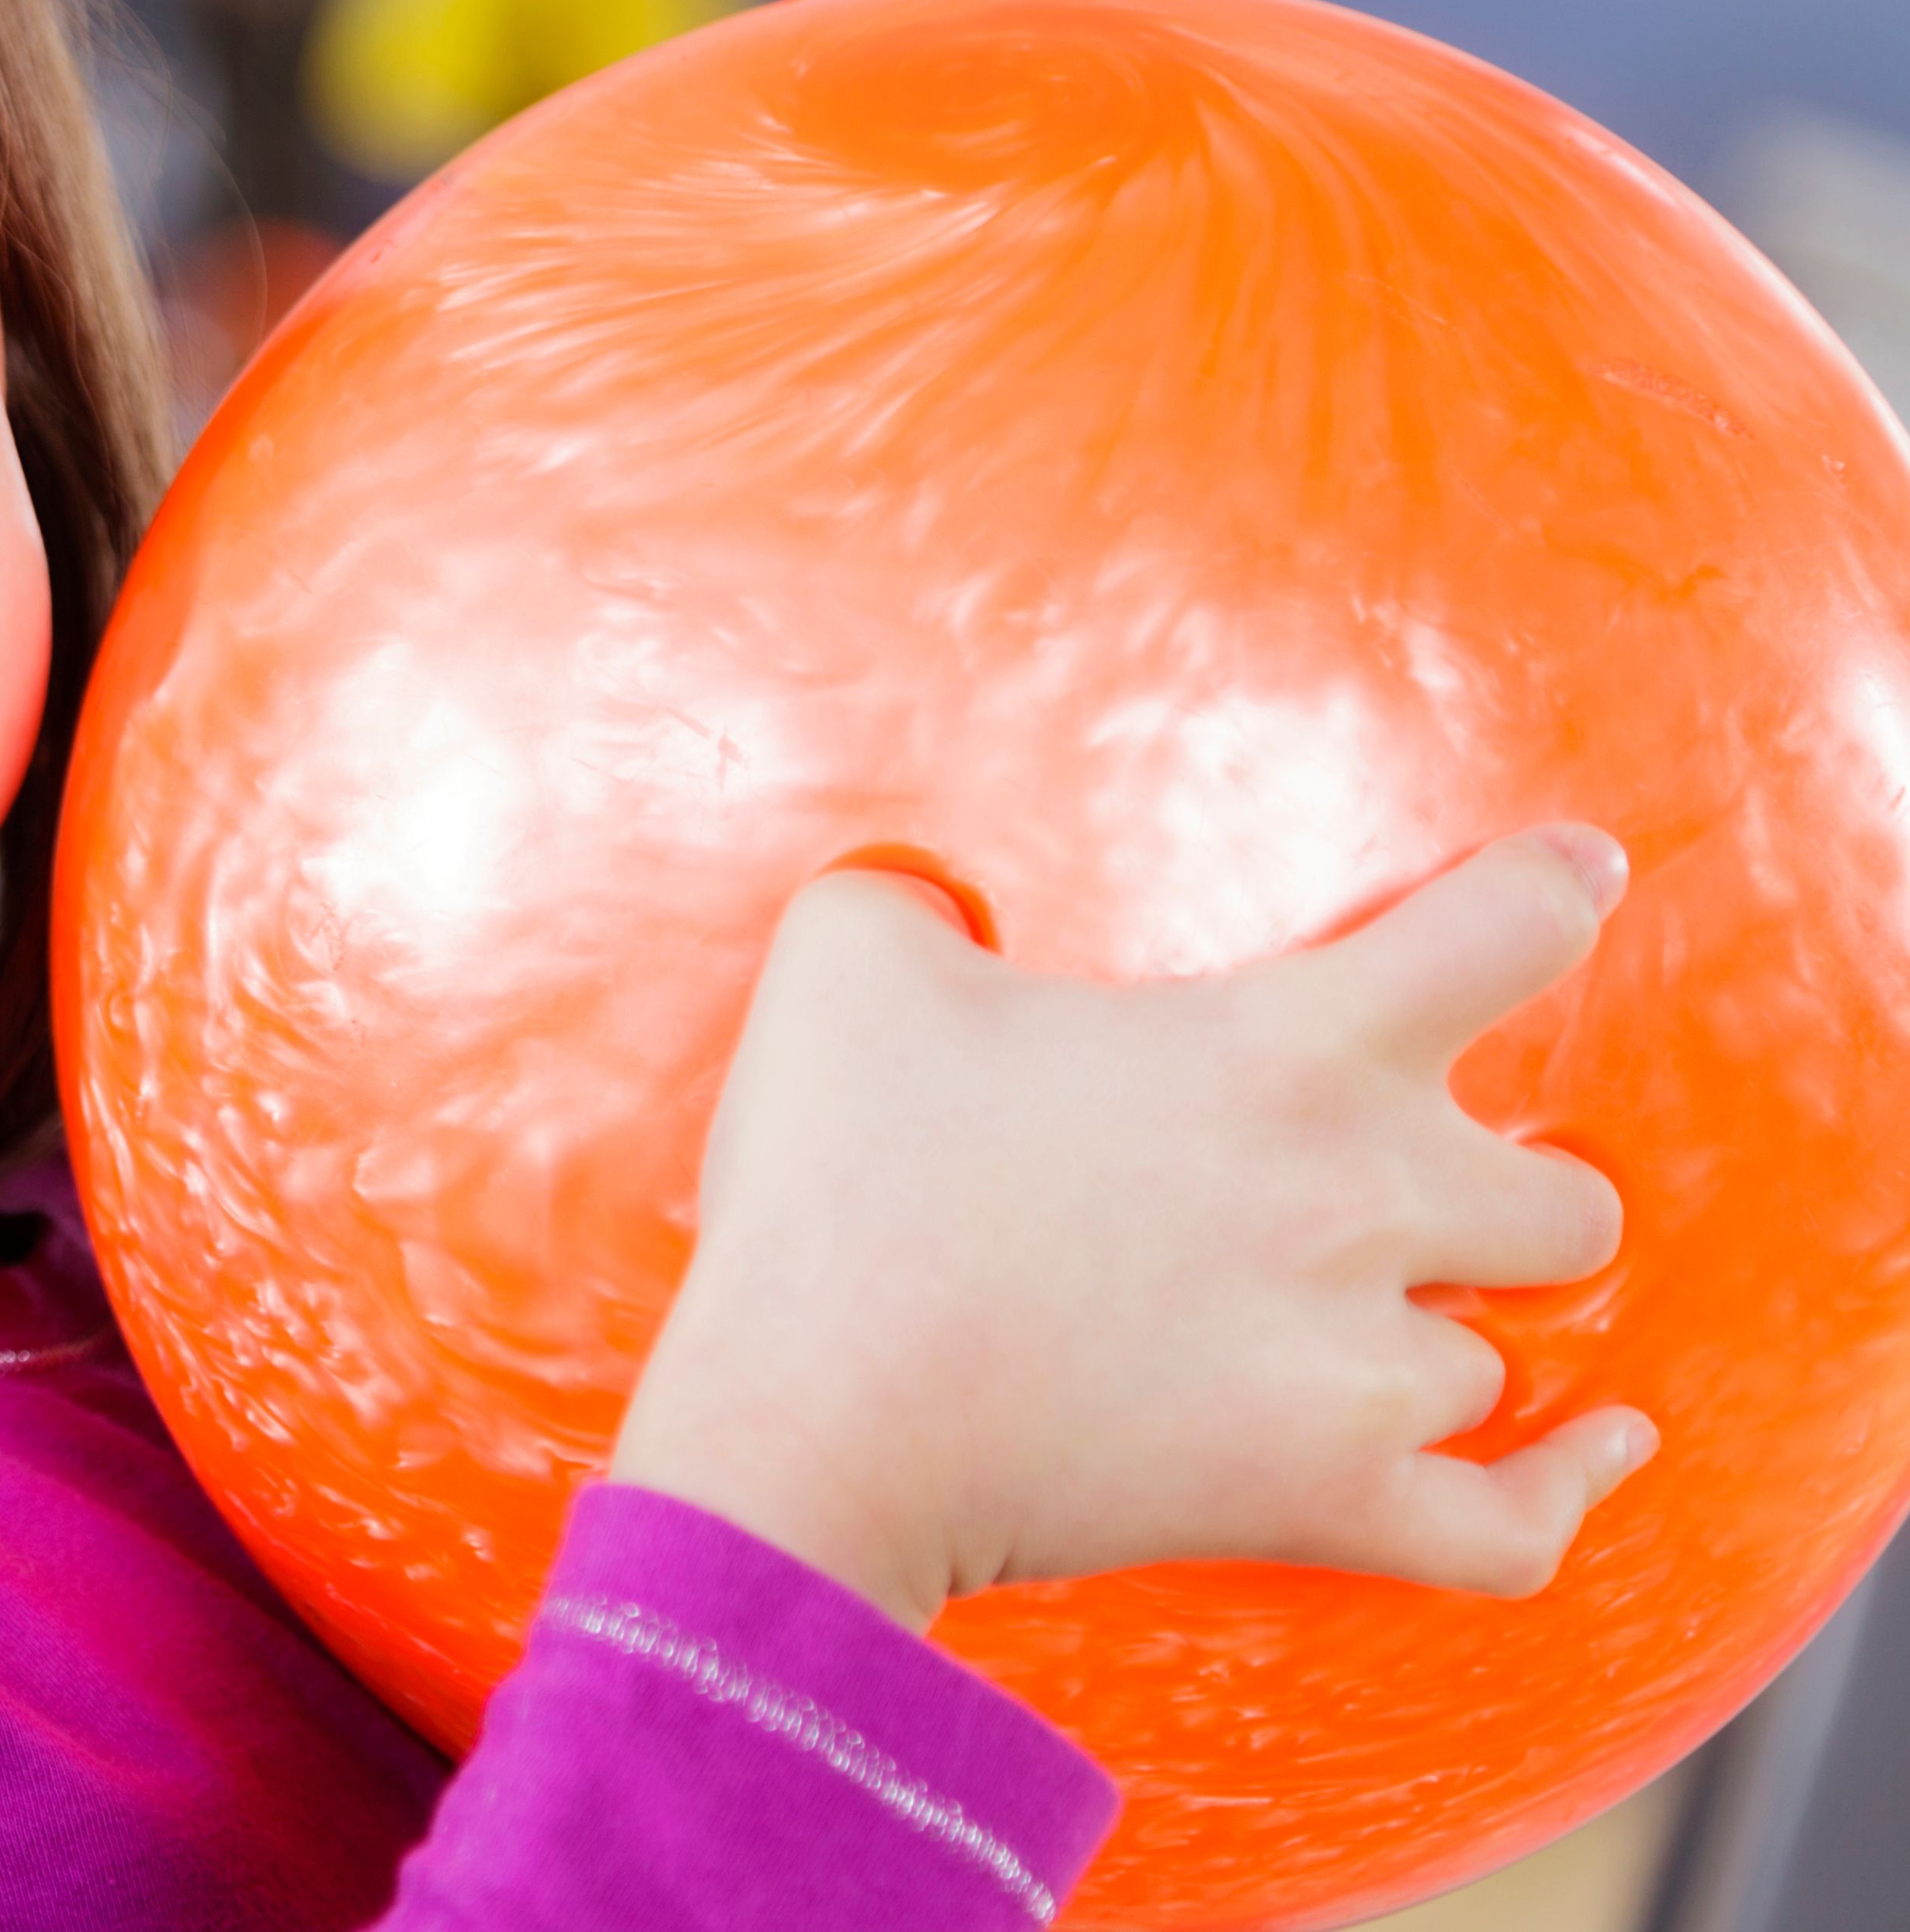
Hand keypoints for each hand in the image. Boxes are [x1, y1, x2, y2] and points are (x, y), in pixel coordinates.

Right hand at [609, 828, 1657, 1630]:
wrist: (807, 1417)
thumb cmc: (835, 1181)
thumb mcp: (849, 958)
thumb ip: (922, 893)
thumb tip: (948, 911)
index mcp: (1286, 1046)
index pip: (1509, 929)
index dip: (1555, 890)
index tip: (1574, 880)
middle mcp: (1362, 1199)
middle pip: (1562, 1195)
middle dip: (1496, 1185)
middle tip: (1399, 1184)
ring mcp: (1359, 1370)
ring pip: (1499, 1352)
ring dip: (1435, 1334)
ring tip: (1358, 1326)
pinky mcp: (1326, 1503)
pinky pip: (1515, 1523)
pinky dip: (1565, 1485)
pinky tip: (1596, 1443)